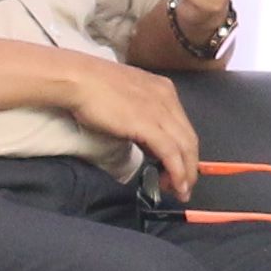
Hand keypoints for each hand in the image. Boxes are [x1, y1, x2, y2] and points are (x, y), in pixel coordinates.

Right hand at [63, 52, 202, 201]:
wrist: (80, 80)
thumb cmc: (94, 88)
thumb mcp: (129, 101)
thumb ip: (143, 119)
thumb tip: (150, 143)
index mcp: (164, 91)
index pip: (183, 126)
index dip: (185, 150)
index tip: (179, 168)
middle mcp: (168, 99)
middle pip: (190, 138)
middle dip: (190, 166)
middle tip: (183, 186)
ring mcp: (160, 111)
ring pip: (185, 147)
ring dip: (186, 173)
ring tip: (180, 190)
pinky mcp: (149, 125)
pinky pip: (170, 152)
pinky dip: (177, 171)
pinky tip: (175, 184)